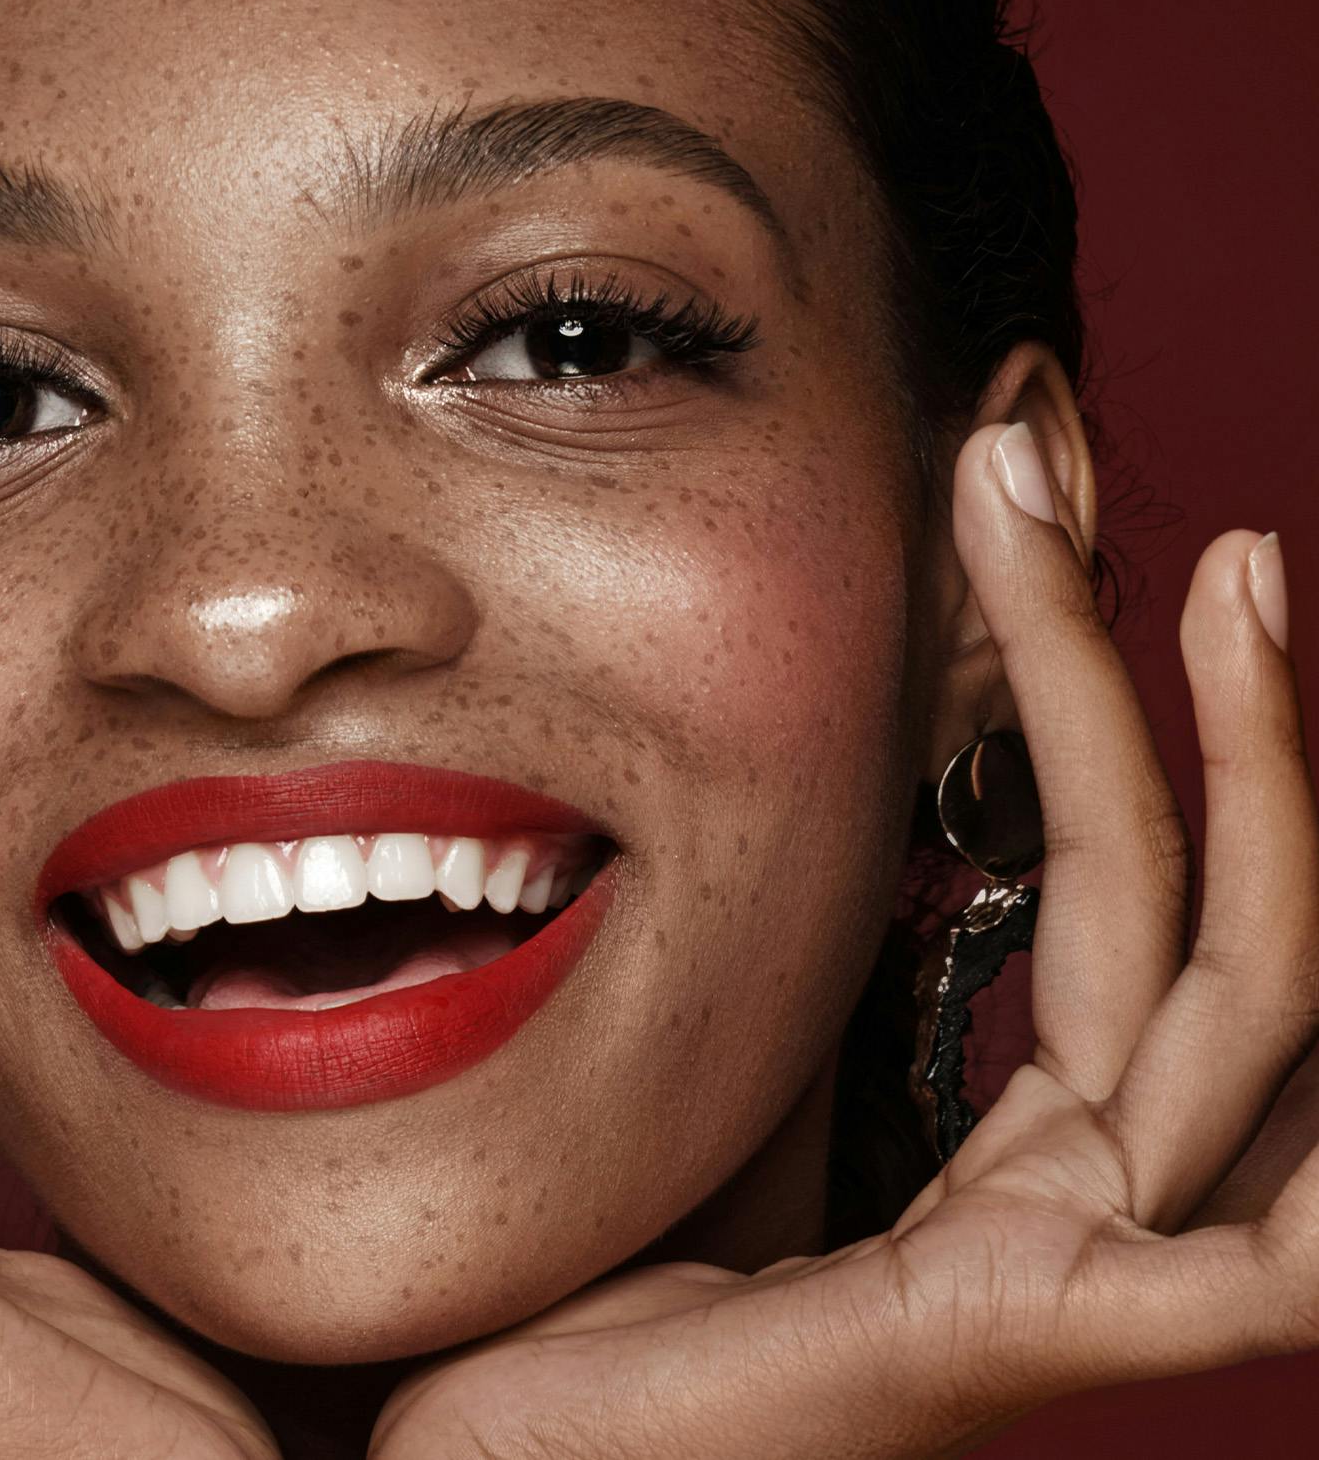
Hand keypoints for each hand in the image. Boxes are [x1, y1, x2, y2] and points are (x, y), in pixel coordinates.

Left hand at [370, 421, 1317, 1459]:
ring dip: (1261, 786)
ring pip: (1232, 1004)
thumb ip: (836, 1001)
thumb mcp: (737, 1098)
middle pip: (1184, 904)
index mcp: (1015, 1151)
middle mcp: (1075, 1199)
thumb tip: (857, 831)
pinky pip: (1248, 1268)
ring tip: (1243, 584)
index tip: (1036, 525)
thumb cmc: (600, 1306)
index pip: (1111, 885)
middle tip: (1172, 511)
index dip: (1101, 701)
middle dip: (1181, 693)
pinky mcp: (1009, 1341)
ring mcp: (1067, 1270)